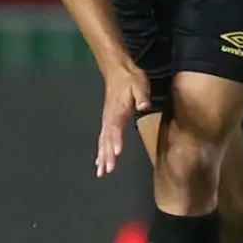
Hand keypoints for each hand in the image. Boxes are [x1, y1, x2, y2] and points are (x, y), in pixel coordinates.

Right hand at [96, 61, 151, 176]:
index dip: (116, 140)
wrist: (117, 71)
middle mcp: (110, 118)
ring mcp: (107, 120)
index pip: (116, 128)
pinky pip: (102, 139)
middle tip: (107, 171)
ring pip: (103, 141)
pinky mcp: (107, 121)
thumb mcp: (140, 85)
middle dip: (107, 156)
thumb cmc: (130, 79)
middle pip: (107, 139)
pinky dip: (101, 151)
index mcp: (118, 111)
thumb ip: (141, 96)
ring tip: (101, 172)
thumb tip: (143, 106)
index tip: (116, 153)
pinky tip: (99, 162)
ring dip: (102, 157)